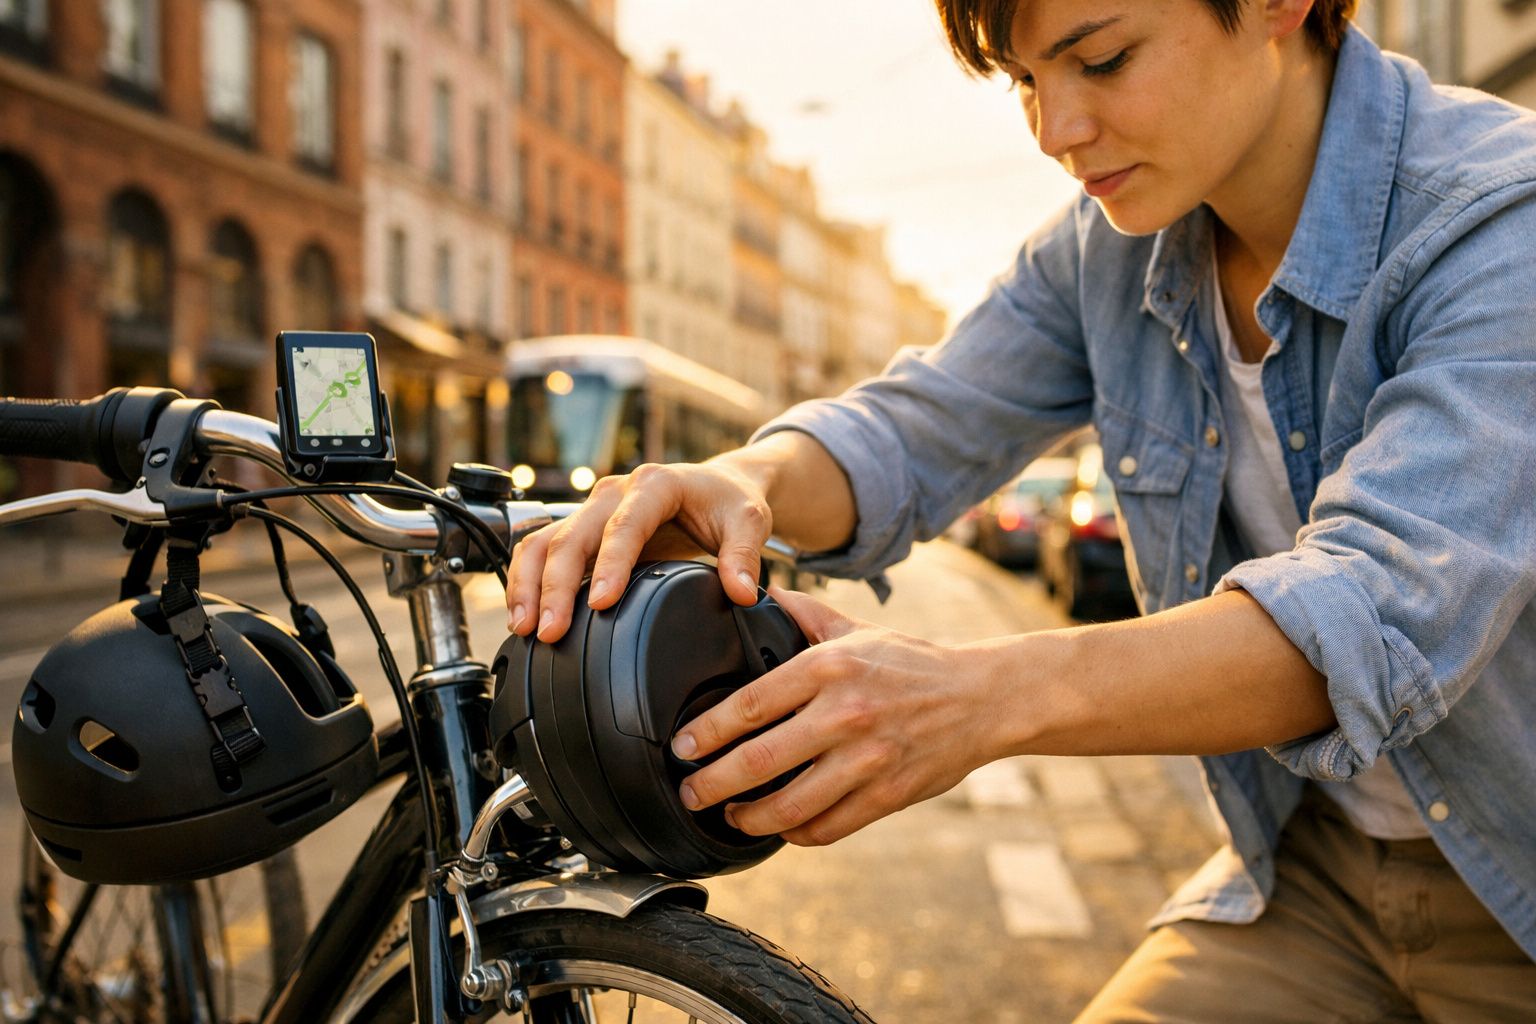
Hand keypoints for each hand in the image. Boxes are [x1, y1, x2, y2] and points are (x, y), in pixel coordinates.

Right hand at [505, 461, 772, 642]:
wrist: (715, 486)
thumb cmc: (728, 502)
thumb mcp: (748, 522)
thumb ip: (744, 557)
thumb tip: (743, 594)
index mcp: (653, 485)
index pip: (623, 526)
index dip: (609, 565)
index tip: (600, 605)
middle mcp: (613, 492)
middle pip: (572, 536)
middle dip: (556, 586)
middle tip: (550, 631)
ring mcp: (592, 509)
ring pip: (544, 541)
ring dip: (529, 585)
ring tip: (524, 629)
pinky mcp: (583, 529)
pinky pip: (542, 550)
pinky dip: (527, 581)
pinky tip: (523, 616)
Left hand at [671, 587, 1006, 846]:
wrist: (983, 697)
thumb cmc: (913, 663)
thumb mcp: (857, 628)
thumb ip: (806, 615)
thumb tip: (760, 593)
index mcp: (828, 667)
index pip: (749, 704)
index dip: (706, 732)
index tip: (681, 747)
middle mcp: (844, 712)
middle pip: (758, 760)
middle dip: (712, 783)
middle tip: (689, 792)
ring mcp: (868, 758)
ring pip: (789, 805)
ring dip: (748, 817)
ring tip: (729, 815)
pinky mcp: (888, 794)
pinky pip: (827, 827)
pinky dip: (795, 833)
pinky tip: (779, 826)